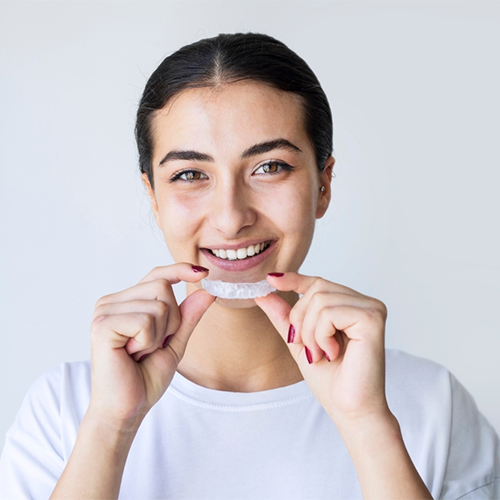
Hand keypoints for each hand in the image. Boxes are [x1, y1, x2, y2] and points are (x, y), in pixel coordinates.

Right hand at [89, 263, 214, 428]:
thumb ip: (187, 317)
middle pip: (162, 286)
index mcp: (126, 302)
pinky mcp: (103, 324)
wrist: (126, 409)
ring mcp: (105, 311)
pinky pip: (146, 320)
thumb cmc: (144, 378)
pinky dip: (148, 341)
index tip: (203, 273)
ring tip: (140, 352)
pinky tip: (132, 354)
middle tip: (152, 346)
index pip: (157, 275)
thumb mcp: (174, 343)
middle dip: (171, 320)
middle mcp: (112, 301)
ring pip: (158, 304)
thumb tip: (207, 291)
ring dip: (159, 335)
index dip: (180, 270)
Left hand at [255, 272, 388, 425]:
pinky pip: (330, 312)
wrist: (351, 411)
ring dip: (311, 332)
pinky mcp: (372, 318)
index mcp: (351, 307)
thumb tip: (263, 293)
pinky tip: (333, 353)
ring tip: (322, 354)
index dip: (294, 280)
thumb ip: (285, 317)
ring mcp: (372, 308)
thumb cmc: (332, 381)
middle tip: (309, 348)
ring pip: (320, 299)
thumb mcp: (300, 343)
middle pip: (317, 288)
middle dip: (301, 319)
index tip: (270, 279)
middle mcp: (365, 303)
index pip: (319, 283)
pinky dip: (322, 335)